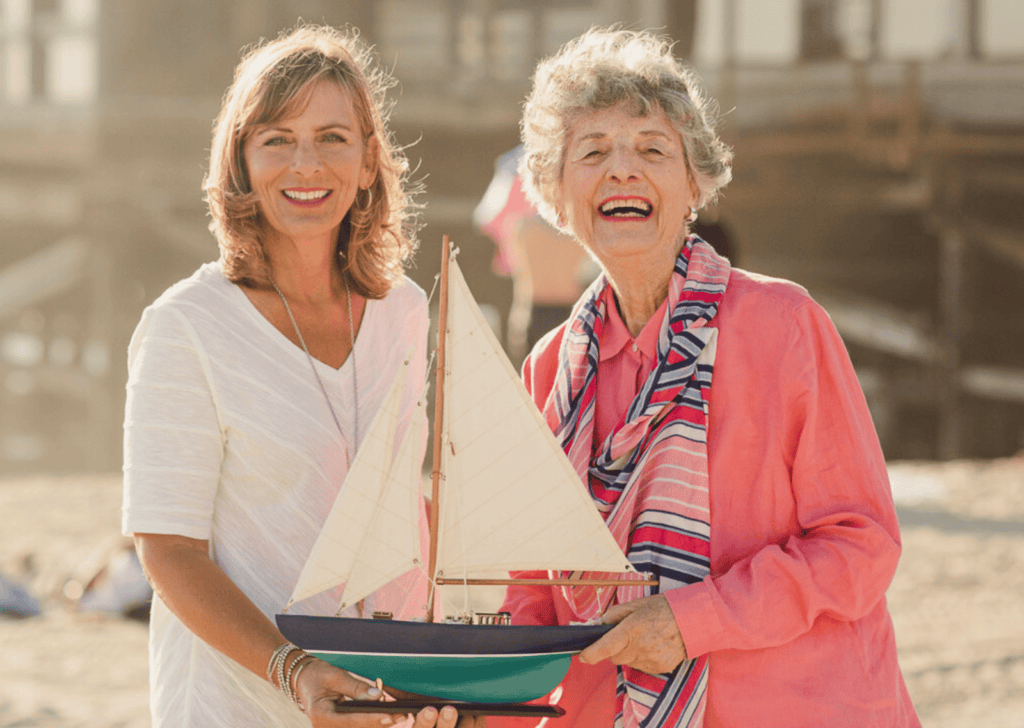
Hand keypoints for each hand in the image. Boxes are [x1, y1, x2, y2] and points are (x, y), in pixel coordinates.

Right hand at [296, 662, 485, 727]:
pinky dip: (374, 722)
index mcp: (323, 716)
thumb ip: (356, 687)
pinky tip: (390, 716)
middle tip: (406, 715)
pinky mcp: (341, 727)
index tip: (393, 716)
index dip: (374, 718)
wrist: (302, 680)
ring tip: (404, 715)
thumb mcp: (335, 676)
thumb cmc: (317, 675)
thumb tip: (378, 695)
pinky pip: (359, 726)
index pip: (352, 720)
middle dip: (382, 723)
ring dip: (380, 724)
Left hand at [578, 594, 686, 674]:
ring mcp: (650, 660)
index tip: (583, 656)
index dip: (591, 653)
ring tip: (641, 638)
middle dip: (612, 648)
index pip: (605, 647)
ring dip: (627, 653)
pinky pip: (641, 666)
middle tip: (622, 636)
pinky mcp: (659, 668)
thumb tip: (599, 624)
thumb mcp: (636, 605)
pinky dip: (640, 658)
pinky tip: (651, 645)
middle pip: (614, 657)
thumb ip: (614, 615)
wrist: (692, 621)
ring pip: (627, 662)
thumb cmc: (664, 609)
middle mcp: (640, 647)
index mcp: (632, 629)